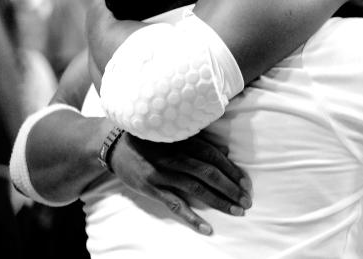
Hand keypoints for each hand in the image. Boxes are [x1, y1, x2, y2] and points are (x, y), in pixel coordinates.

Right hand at [108, 131, 251, 235]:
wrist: (115, 145)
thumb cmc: (149, 139)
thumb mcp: (174, 135)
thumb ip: (198, 142)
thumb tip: (225, 152)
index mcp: (183, 141)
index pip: (213, 156)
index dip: (231, 170)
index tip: (246, 183)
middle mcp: (175, 156)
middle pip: (209, 173)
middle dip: (231, 188)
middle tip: (247, 201)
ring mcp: (163, 173)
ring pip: (196, 189)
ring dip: (219, 201)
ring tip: (236, 211)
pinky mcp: (151, 188)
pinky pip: (175, 205)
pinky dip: (192, 217)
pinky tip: (206, 228)